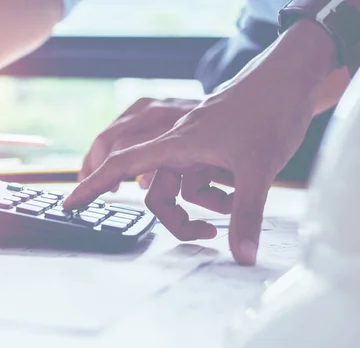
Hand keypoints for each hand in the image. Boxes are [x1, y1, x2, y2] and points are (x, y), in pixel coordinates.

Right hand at [65, 22, 335, 264]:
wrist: (289, 80)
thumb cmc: (269, 111)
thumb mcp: (259, 168)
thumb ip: (247, 215)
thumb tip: (242, 257)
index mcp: (176, 142)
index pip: (122, 163)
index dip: (94, 184)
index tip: (70, 203)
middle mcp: (175, 141)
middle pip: (155, 189)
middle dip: (179, 218)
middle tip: (208, 234)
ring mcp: (189, 143)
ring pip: (174, 183)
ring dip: (199, 203)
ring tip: (228, 205)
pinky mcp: (202, 144)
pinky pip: (190, 174)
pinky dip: (208, 190)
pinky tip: (231, 188)